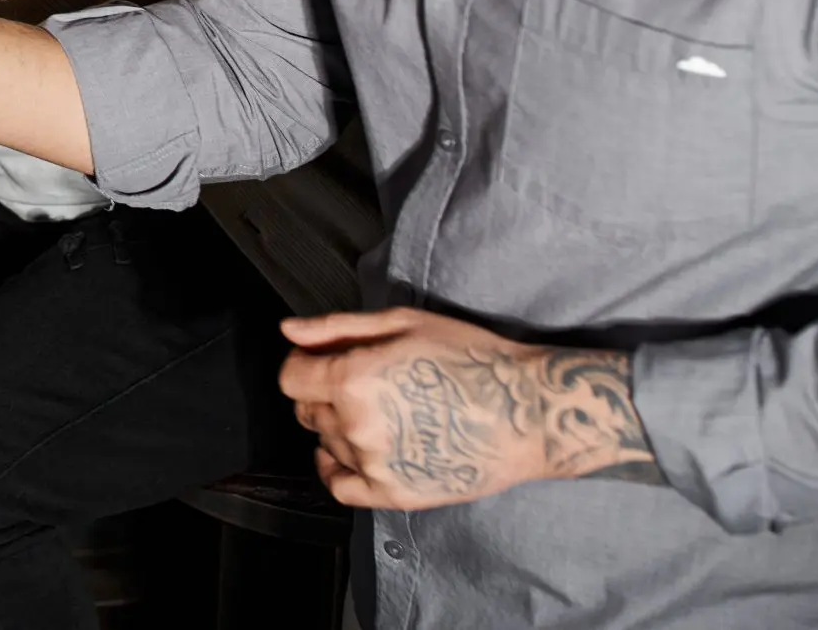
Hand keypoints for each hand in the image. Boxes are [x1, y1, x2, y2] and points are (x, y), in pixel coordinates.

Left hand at [279, 308, 664, 510]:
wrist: (528, 411)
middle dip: (323, 392)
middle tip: (363, 381)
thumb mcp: (403, 322)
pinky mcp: (395, 494)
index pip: (292, 378)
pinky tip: (351, 452)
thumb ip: (337, 328)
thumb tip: (289, 330)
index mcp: (354, 379)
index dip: (304, 363)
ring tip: (384, 410)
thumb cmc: (471, 358)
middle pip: (307, 411)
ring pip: (326, 442)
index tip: (324, 359)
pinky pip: (339, 486)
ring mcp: (375, 465)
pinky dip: (335, 467)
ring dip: (340, 425)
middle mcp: (357, 426)